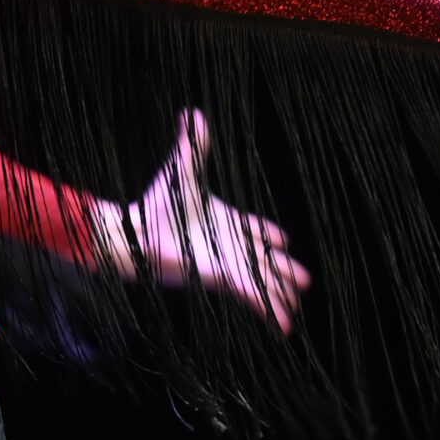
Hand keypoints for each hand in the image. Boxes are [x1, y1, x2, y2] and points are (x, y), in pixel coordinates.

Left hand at [108, 110, 312, 331]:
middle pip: (265, 260)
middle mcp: (229, 246)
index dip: (269, 236)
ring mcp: (227, 264)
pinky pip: (254, 295)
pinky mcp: (221, 280)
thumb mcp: (182, 172)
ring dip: (281, 294)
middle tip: (304, 281)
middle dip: (286, 270)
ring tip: (296, 308)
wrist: (134, 232)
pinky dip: (270, 309)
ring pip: (263, 281)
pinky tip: (284, 327)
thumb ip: (191, 145)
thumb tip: (192, 111)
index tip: (285, 241)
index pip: (254, 229)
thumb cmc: (155, 206)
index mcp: (225, 222)